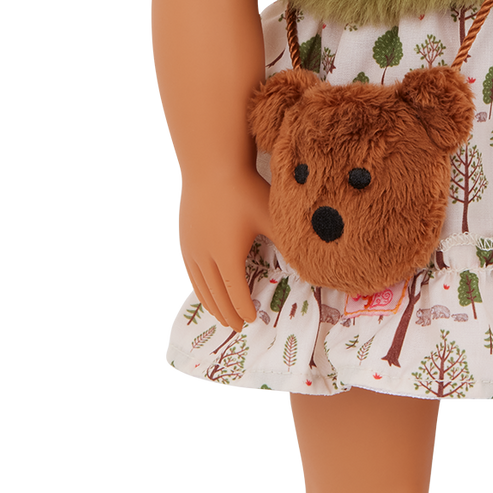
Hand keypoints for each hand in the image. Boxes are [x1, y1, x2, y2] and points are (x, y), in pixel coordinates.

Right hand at [176, 167, 274, 328]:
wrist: (211, 165)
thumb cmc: (245, 189)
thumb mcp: (271, 217)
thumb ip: (287, 242)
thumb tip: (307, 262)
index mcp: (227, 255)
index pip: (235, 292)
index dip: (243, 308)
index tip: (253, 320)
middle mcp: (205, 256)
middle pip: (215, 294)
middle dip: (227, 312)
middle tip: (237, 327)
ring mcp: (191, 247)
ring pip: (200, 285)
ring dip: (211, 303)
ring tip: (221, 316)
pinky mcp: (185, 237)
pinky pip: (190, 271)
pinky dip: (198, 286)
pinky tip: (204, 288)